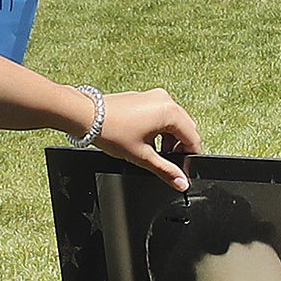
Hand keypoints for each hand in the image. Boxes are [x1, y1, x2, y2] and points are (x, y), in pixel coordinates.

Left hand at [87, 87, 202, 189]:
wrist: (87, 116)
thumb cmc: (110, 131)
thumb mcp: (142, 157)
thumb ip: (166, 171)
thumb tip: (181, 182)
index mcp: (170, 112)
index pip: (193, 138)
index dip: (190, 157)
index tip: (184, 171)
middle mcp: (165, 100)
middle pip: (186, 128)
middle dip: (181, 148)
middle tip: (169, 164)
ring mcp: (155, 97)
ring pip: (175, 122)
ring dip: (171, 139)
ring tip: (156, 154)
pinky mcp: (145, 98)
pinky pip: (163, 114)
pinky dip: (161, 129)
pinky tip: (149, 142)